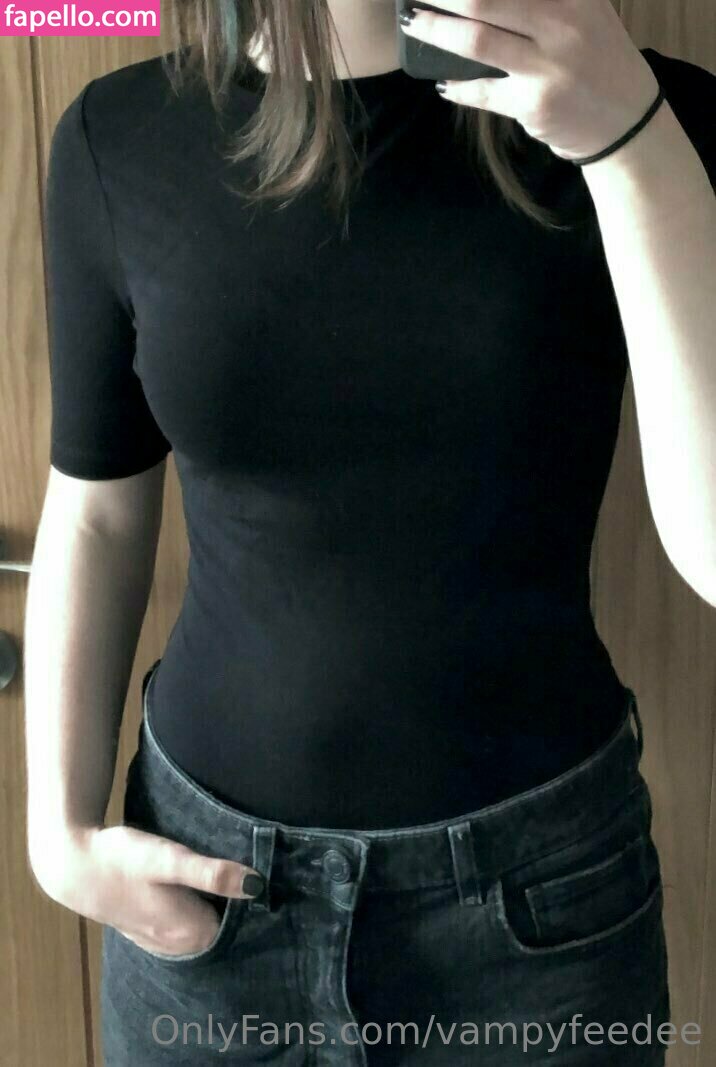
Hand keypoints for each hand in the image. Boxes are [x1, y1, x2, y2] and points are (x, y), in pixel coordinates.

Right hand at [33, 824, 264, 956]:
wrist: (75, 866)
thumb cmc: (124, 859)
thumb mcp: (169, 859)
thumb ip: (211, 874)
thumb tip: (257, 885)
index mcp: (193, 933)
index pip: (244, 925)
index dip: (255, 902)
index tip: (265, 878)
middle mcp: (180, 946)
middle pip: (226, 929)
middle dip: (237, 906)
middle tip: (249, 872)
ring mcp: (162, 942)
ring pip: (205, 927)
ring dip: (216, 907)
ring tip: (227, 877)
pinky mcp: (148, 931)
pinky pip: (185, 926)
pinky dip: (195, 910)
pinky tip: (195, 890)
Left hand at [399, 0, 659, 161]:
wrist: (627, 121)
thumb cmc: (598, 60)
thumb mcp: (585, 11)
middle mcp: (562, 25)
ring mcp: (547, 67)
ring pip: (477, 41)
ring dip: (436, 30)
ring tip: (413, 22)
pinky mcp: (534, 105)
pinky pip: (483, 92)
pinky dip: (458, 87)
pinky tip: (441, 83)